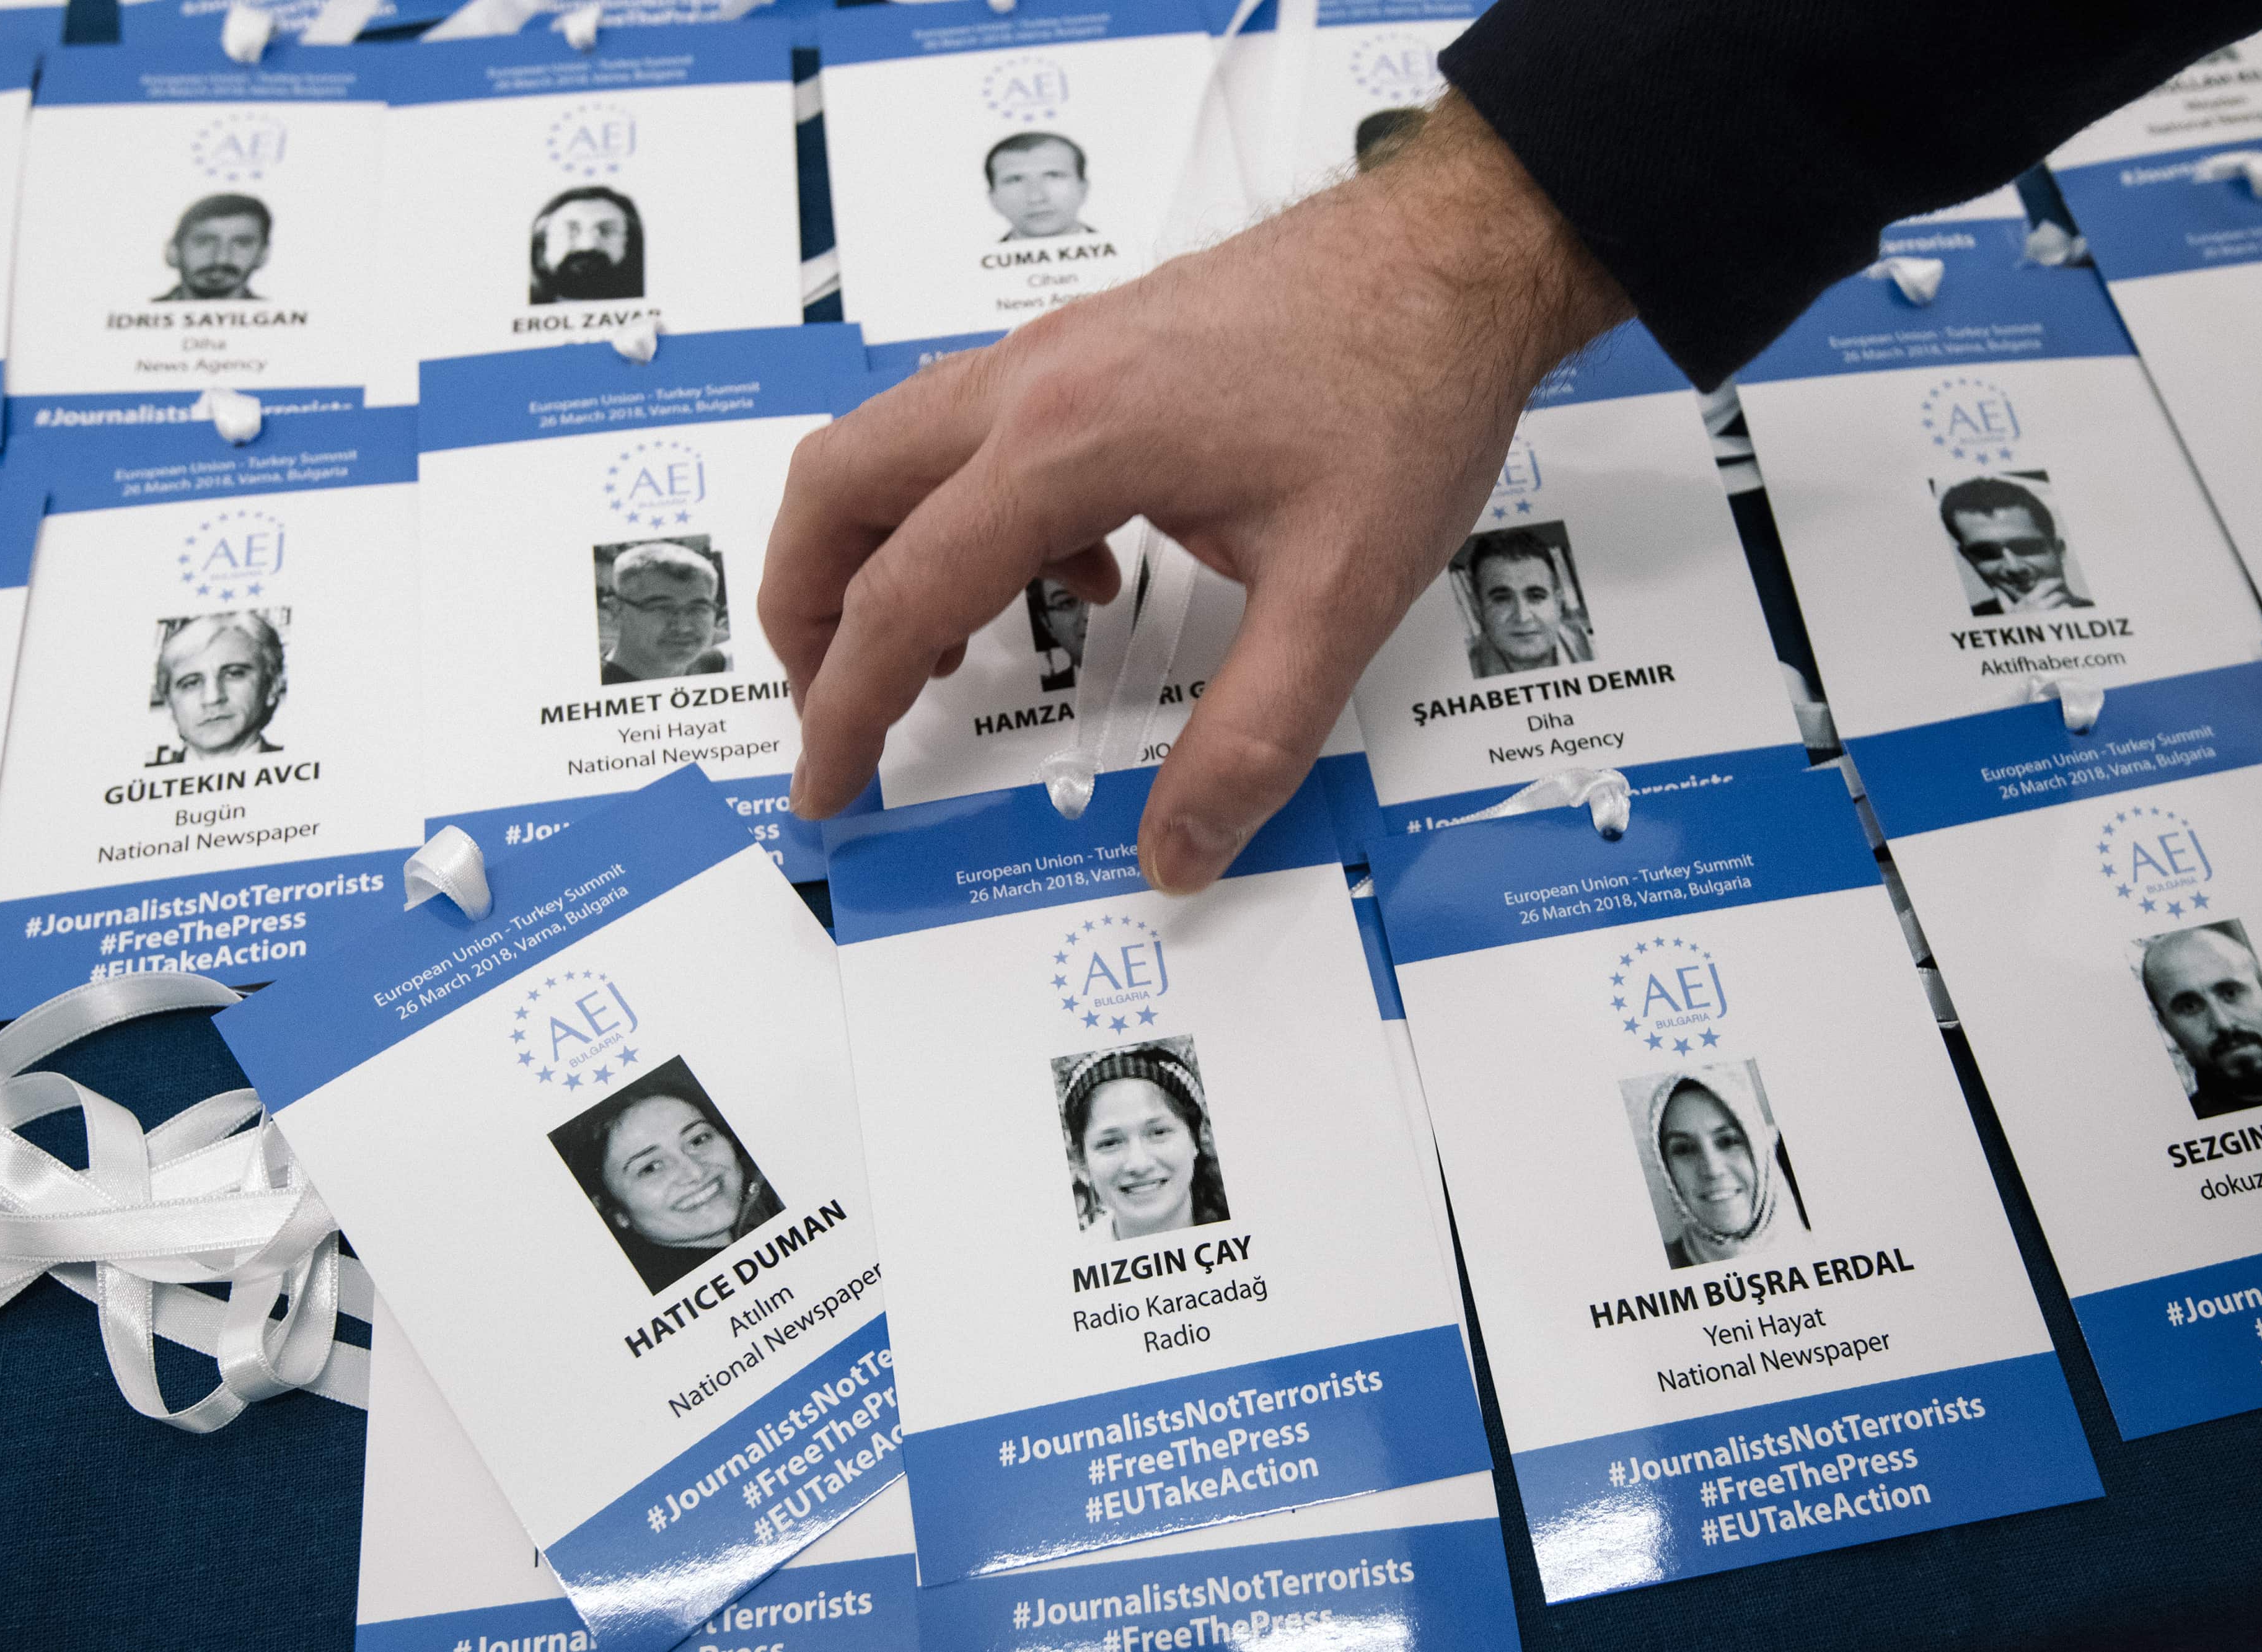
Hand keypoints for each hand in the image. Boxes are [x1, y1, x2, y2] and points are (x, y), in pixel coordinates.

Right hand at [762, 94, 1630, 891]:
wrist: (1455, 255)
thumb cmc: (1406, 390)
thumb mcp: (1340, 595)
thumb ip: (1251, 738)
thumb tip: (1179, 852)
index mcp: (1067, 442)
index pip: (901, 594)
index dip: (846, 709)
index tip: (824, 785)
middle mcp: (1031, 382)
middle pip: (837, 489)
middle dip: (805, 613)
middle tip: (836, 712)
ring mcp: (1053, 353)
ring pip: (888, 449)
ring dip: (874, 555)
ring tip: (933, 660)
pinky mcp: (1089, 350)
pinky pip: (969, 435)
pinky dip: (968, 519)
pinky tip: (1076, 578)